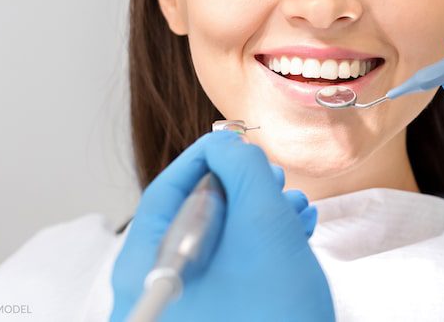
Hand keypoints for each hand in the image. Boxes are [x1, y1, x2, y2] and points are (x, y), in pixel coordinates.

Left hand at [110, 130, 333, 320]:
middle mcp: (157, 290)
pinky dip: (261, 248)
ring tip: (296, 208)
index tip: (238, 140)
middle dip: (243, 190)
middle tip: (275, 178)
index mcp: (147, 267)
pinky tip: (294, 235)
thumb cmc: (275, 312)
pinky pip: (231, 270)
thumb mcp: (263, 226)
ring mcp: (187, 309)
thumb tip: (226, 145)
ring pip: (219, 242)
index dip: (207, 157)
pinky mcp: (216, 318)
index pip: (168, 191)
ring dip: (260, 217)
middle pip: (194, 217)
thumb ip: (242, 170)